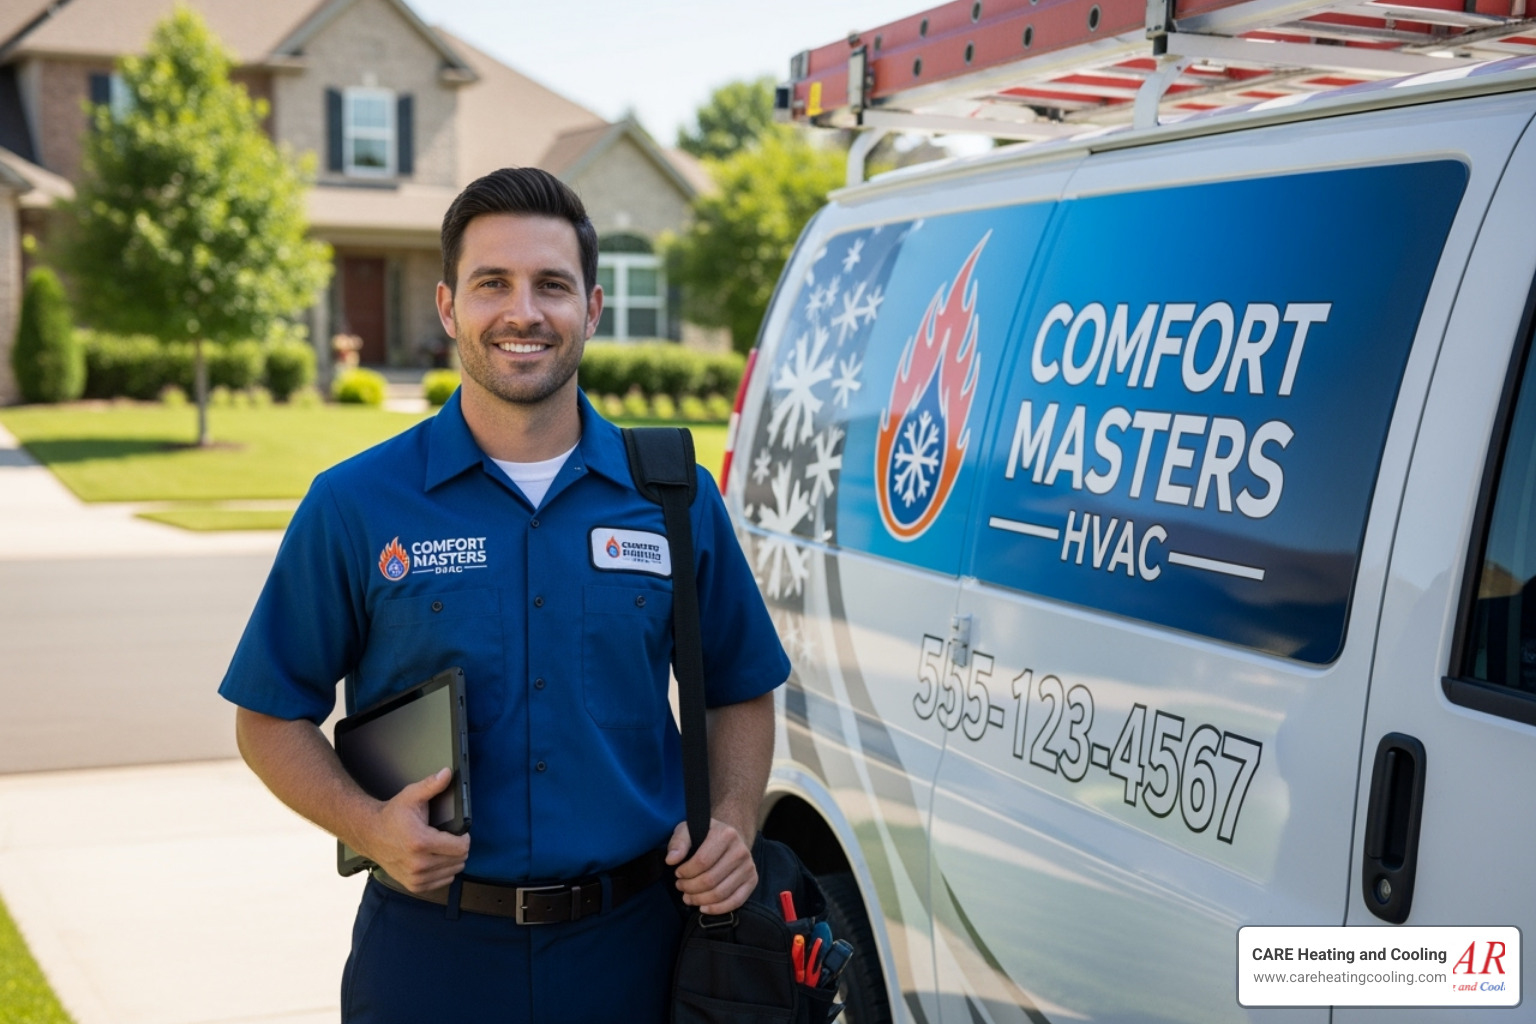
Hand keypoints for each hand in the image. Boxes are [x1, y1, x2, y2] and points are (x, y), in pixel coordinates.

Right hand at [358, 767, 469, 892]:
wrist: (369, 834)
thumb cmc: (392, 816)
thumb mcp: (411, 796)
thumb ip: (432, 785)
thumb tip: (447, 773)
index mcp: (421, 842)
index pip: (461, 847)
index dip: (464, 837)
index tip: (459, 832)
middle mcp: (419, 863)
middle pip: (459, 860)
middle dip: (458, 847)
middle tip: (449, 838)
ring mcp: (416, 877)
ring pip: (453, 871)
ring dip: (452, 860)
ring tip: (441, 847)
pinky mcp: (414, 885)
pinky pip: (443, 881)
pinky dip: (444, 871)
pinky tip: (435, 859)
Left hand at [666, 817, 756, 914]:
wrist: (729, 839)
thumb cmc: (705, 835)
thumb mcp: (687, 830)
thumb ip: (678, 843)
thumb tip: (671, 860)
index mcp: (726, 834)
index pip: (702, 861)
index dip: (686, 872)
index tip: (677, 873)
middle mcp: (741, 850)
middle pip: (710, 880)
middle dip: (690, 888)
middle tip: (680, 886)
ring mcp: (749, 866)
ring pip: (721, 893)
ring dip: (700, 900)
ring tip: (688, 897)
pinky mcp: (753, 880)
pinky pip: (736, 901)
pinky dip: (718, 909)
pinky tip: (703, 908)